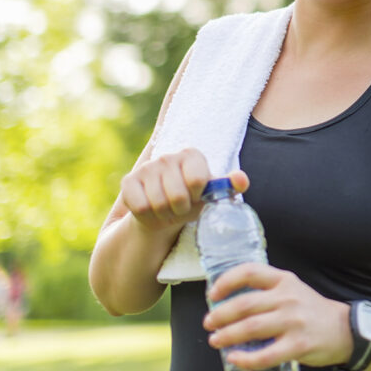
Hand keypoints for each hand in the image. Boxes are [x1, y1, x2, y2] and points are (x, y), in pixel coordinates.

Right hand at [120, 147, 247, 231]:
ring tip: (167, 208)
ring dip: (165, 213)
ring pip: (158, 203)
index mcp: (191, 155)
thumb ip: (230, 186)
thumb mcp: (213, 195)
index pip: (198, 180)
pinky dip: (148, 216)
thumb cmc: (194, 201)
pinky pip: (140, 206)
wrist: (165, 214)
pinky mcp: (128, 181)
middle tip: (181, 207)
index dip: (198, 195)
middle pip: (177, 195)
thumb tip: (242, 180)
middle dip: (181, 209)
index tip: (197, 195)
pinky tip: (151, 209)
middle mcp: (167, 157)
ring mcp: (147, 167)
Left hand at [203, 263, 351, 370]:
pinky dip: (245, 359)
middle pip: (244, 304)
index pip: (249, 272)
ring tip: (216, 340)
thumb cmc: (312, 311)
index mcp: (284, 281)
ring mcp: (293, 321)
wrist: (344, 329)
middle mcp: (288, 297)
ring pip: (250, 328)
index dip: (226, 282)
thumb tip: (229, 304)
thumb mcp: (293, 290)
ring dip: (227, 336)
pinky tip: (235, 358)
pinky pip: (265, 355)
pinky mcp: (297, 345)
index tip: (213, 294)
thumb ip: (267, 292)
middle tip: (209, 323)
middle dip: (220, 315)